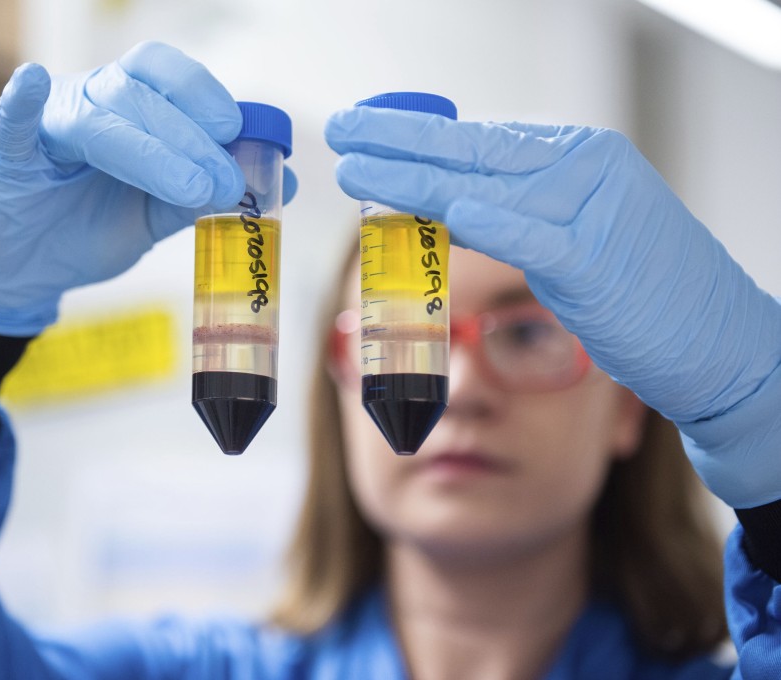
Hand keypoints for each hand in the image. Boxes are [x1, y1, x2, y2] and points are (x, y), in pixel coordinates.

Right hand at [0, 41, 246, 336]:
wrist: (27, 271)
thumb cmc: (88, 228)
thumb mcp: (155, 215)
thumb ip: (204, 195)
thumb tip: (278, 182)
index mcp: (127, 108)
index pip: (167, 77)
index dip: (205, 97)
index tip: (239, 135)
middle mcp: (89, 102)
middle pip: (140, 94)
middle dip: (191, 138)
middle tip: (227, 183)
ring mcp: (48, 126)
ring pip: (98, 116)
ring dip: (150, 149)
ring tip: (191, 188)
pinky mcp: (7, 157)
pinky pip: (12, 123)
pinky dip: (21, 103)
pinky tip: (32, 83)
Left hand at [326, 108, 780, 506]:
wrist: (719, 343)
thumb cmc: (643, 293)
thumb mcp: (579, 237)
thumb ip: (524, 213)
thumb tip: (454, 204)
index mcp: (581, 157)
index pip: (485, 137)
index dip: (421, 134)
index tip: (370, 129)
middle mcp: (587, 169)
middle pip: (475, 148)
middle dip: (400, 139)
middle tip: (343, 127)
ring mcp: (594, 210)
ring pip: (486, 185)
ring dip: (414, 176)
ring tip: (357, 167)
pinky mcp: (596, 261)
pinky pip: (529, 235)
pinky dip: (484, 221)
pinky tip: (439, 209)